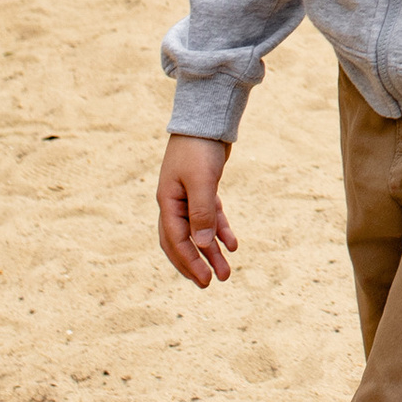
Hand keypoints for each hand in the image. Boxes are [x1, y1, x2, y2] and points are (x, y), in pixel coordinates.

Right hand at [158, 131, 237, 288]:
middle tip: (211, 283)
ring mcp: (188, 196)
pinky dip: (220, 230)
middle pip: (182, 242)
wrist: (207, 118)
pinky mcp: (203, 189)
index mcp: (168, 202)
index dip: (190, 262)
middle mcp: (174, 202)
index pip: (176, 240)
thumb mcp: (202, 181)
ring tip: (227, 272)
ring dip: (212, 251)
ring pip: (199, 232)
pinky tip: (233, 245)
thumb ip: (202, 213)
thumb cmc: (199, 148)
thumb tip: (204, 245)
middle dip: (196, 264)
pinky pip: (210, 217)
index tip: (205, 280)